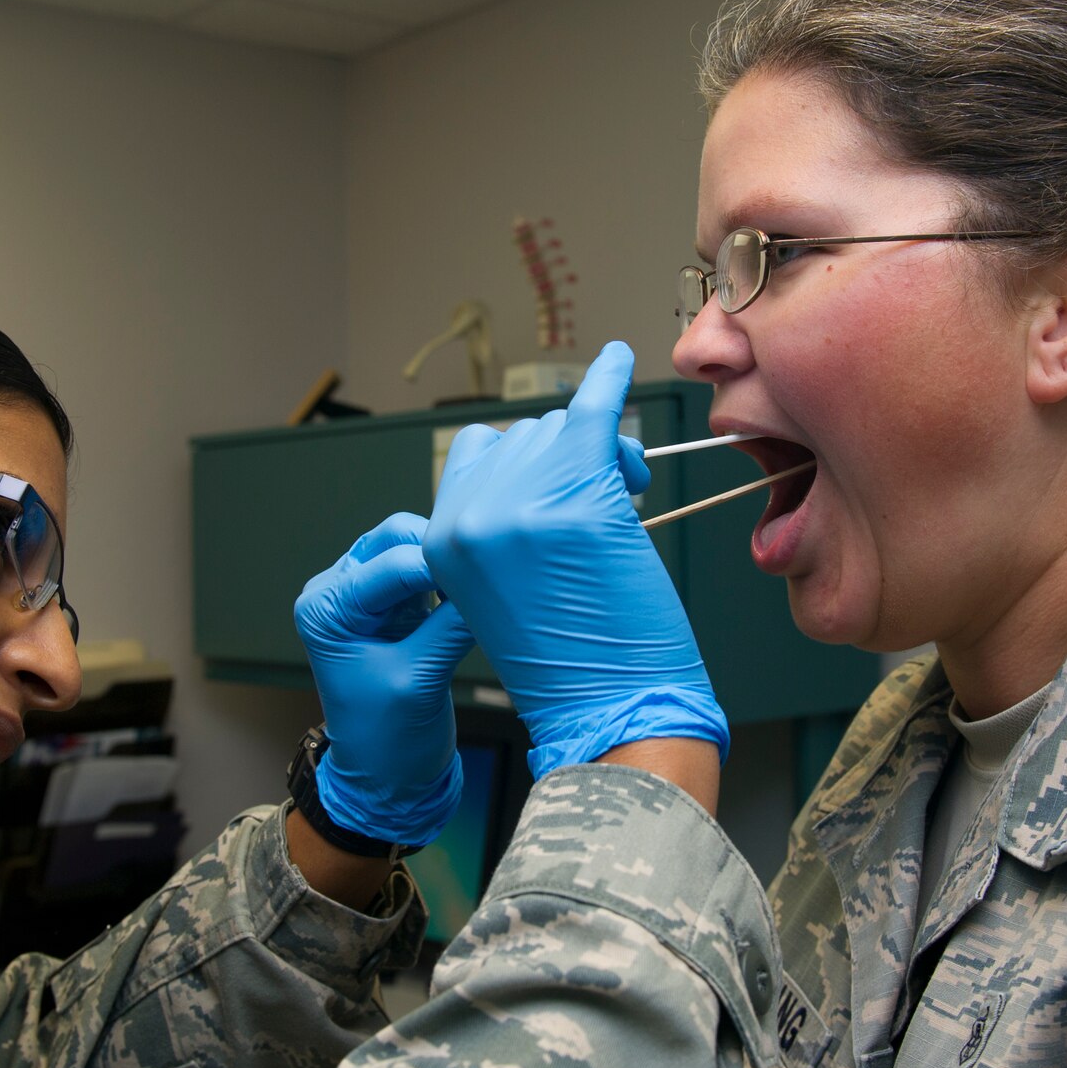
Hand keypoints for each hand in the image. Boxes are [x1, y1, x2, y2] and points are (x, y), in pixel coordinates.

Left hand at [294, 513, 475, 846]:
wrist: (386, 779)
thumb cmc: (387, 739)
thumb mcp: (420, 679)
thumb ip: (451, 624)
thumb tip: (491, 581)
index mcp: (326, 607)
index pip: (389, 562)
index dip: (438, 564)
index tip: (485, 571)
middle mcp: (338, 593)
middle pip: (395, 538)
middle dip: (438, 551)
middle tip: (482, 573)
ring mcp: (367, 598)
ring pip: (412, 549)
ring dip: (446, 564)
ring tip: (481, 587)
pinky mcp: (394, 609)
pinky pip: (425, 574)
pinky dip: (450, 580)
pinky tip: (475, 599)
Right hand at [423, 341, 728, 776]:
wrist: (613, 708)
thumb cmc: (573, 663)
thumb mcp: (500, 593)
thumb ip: (496, 529)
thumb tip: (535, 462)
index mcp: (441, 541)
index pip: (477, 457)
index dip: (528, 468)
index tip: (560, 498)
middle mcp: (470, 515)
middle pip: (522, 437)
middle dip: (568, 458)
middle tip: (610, 504)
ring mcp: (523, 503)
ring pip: (561, 430)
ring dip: (599, 451)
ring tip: (626, 499)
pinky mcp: (580, 495)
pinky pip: (593, 411)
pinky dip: (611, 378)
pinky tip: (622, 359)